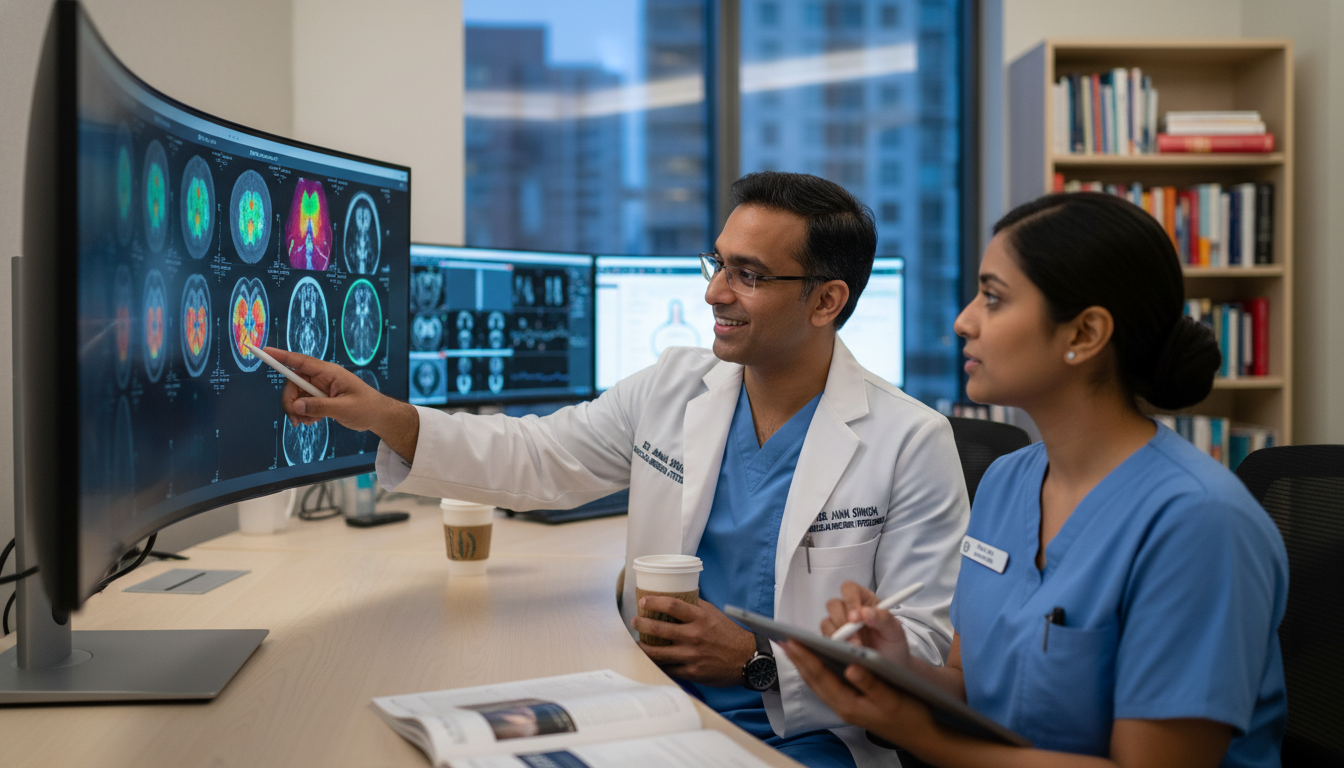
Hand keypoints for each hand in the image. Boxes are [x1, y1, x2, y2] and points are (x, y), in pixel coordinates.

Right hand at [268, 347, 419, 459]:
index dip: (281, 356)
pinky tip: (314, 422)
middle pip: (293, 383)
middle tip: (295, 419)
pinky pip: (304, 404)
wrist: (378, 417)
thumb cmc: (366, 407)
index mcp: (329, 373)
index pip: (300, 361)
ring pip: (297, 396)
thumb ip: (319, 407)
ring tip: (307, 423)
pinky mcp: (321, 398)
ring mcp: (321, 388)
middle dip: (290, 401)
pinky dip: (304, 414)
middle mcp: (322, 377)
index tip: (264, 352)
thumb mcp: (343, 409)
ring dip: (297, 411)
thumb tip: (296, 406)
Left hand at [633, 597, 756, 686]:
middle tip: (635, 621)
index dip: (654, 602)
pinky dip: (658, 664)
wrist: (747, 660)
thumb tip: (677, 596)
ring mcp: (691, 656)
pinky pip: (668, 669)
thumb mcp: (714, 614)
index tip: (643, 602)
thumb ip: (696, 606)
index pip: (672, 606)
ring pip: (658, 653)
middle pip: (658, 629)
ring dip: (643, 647)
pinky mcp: (692, 672)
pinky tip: (652, 660)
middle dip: (641, 624)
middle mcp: (694, 636)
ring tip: (637, 643)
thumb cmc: (729, 635)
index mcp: (700, 619)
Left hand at [782, 640, 936, 748]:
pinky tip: (813, 658)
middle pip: (813, 679)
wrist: (920, 734)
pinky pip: (825, 684)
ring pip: (817, 682)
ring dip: (804, 663)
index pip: (821, 678)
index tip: (792, 641)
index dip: (805, 658)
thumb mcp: (891, 698)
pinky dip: (816, 669)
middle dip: (798, 658)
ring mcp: (844, 705)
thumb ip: (870, 683)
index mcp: (849, 705)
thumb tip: (851, 667)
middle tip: (784, 638)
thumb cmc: (908, 715)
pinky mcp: (849, 702)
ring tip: (792, 645)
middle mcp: (842, 706)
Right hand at [822, 581, 911, 665]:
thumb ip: (883, 618)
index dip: (850, 600)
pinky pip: (825, 638)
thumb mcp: (895, 630)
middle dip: (842, 621)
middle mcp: (849, 610)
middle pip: (833, 604)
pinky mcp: (834, 640)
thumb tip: (865, 612)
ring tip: (855, 647)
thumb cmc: (893, 643)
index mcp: (864, 600)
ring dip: (839, 635)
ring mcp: (839, 625)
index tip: (856, 618)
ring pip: (827, 622)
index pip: (850, 589)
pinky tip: (846, 651)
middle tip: (855, 637)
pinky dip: (834, 644)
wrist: (892, 664)